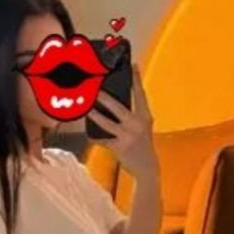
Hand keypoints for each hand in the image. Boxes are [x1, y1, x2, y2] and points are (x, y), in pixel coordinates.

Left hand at [88, 64, 158, 179]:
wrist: (147, 168)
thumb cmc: (143, 145)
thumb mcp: (143, 128)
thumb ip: (134, 115)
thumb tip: (114, 103)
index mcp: (145, 117)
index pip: (140, 94)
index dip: (136, 79)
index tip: (132, 65)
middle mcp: (137, 124)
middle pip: (118, 107)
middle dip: (105, 98)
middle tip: (94, 88)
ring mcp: (127, 136)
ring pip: (106, 123)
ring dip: (94, 115)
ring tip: (86, 109)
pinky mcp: (119, 147)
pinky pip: (102, 140)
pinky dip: (94, 136)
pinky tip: (88, 132)